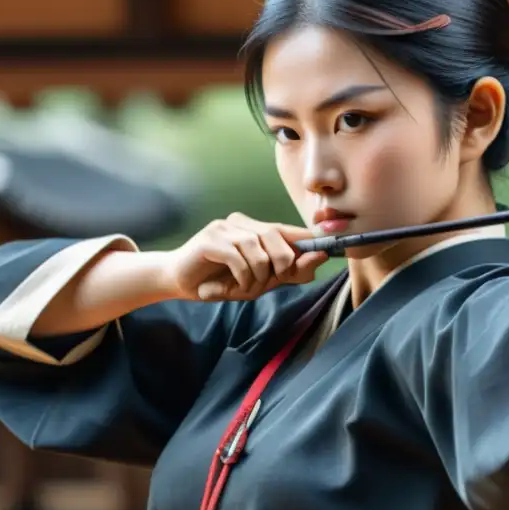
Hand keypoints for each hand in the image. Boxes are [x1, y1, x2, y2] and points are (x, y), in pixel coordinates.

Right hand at [166, 213, 328, 301]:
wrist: (179, 283)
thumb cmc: (221, 282)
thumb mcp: (260, 281)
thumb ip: (287, 272)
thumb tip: (317, 262)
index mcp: (254, 228)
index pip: (287, 231)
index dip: (309, 240)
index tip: (329, 249)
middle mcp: (240, 223)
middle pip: (276, 236)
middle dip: (282, 264)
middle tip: (270, 281)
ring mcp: (223, 228)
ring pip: (258, 249)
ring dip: (257, 275)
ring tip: (245, 286)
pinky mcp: (209, 239)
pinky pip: (238, 256)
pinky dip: (242, 275)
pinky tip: (234, 284)